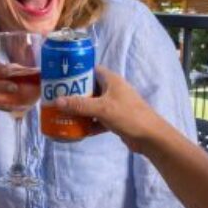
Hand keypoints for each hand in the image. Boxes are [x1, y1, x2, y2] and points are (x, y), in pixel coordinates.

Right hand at [52, 66, 167, 152]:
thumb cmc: (128, 116)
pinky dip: (89, 124)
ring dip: (80, 111)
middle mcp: (112, 90)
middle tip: (56, 99)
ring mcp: (114, 105)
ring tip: (62, 115)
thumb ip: (80, 105)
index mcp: (111, 80)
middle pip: (89, 89)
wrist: (150, 137)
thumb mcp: (102, 109)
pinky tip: (77, 130)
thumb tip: (56, 101)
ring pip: (92, 106)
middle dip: (74, 95)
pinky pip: (97, 119)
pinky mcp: (115, 119)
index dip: (76, 72)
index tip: (60, 78)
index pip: (90, 70)